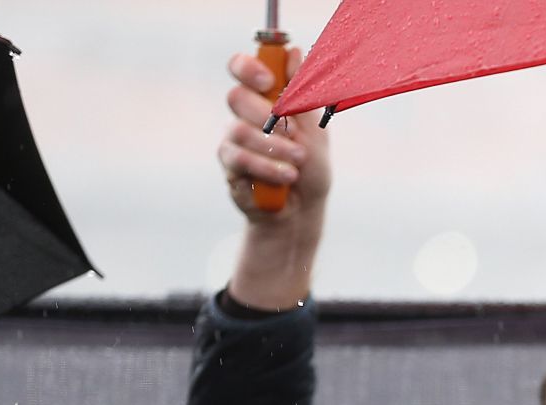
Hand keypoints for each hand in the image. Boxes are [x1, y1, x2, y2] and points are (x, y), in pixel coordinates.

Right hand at [218, 49, 331, 308]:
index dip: (249, 68)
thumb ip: (303, 94)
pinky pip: (239, 162)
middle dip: (264, 112)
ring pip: (237, 132)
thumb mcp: (315, 130)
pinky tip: (287, 178)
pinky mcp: (230, 170)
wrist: (305, 211)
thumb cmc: (311, 168)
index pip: (241, 69)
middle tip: (289, 129)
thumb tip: (296, 51)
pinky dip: (267, 169)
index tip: (269, 82)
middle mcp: (243, 117)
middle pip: (235, 97)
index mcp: (264, 101)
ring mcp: (233, 143)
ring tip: (298, 163)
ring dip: (273, 147)